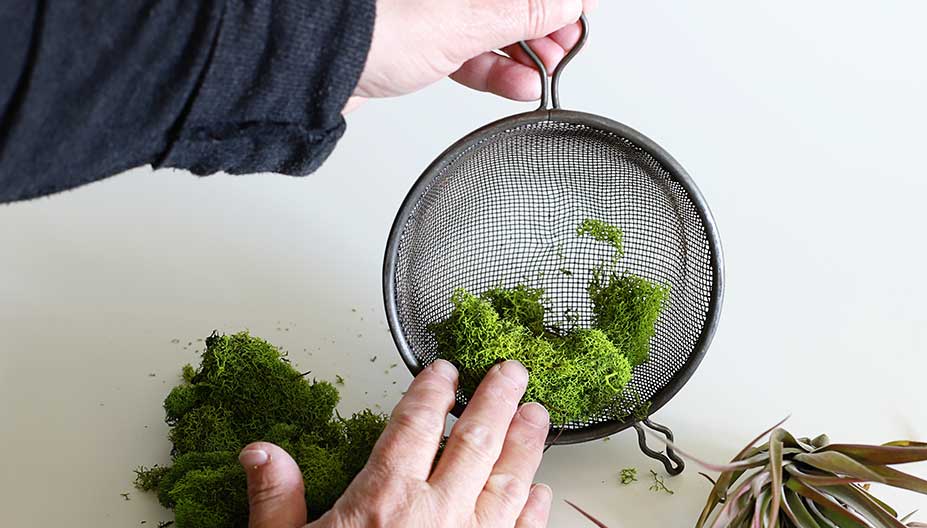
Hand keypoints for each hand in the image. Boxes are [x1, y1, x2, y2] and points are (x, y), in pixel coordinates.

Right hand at [237, 359, 551, 527]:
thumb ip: (274, 498)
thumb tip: (262, 453)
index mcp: (383, 499)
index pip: (414, 427)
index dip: (432, 393)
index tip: (446, 372)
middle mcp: (438, 517)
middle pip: (477, 442)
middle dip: (497, 399)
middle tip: (513, 373)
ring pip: (510, 482)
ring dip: (526, 444)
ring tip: (538, 416)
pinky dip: (535, 514)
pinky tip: (542, 495)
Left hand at [348, 0, 598, 109]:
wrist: (311, 65)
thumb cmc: (371, 26)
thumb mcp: (467, 18)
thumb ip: (524, 10)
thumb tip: (567, 4)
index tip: (579, 16)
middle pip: (510, 0)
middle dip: (545, 24)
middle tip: (566, 48)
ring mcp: (429, 11)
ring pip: (492, 25)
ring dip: (524, 51)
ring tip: (545, 72)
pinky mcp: (416, 39)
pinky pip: (468, 50)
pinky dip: (494, 68)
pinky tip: (517, 84)